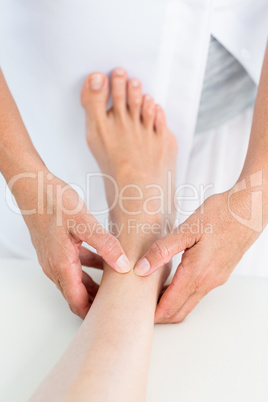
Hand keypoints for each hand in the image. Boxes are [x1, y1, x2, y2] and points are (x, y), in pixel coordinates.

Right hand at [10, 168, 129, 317]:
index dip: (93, 313)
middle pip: (76, 295)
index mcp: (61, 265)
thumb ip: (105, 244)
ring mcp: (53, 259)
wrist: (34, 188)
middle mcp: (54, 266)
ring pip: (75, 282)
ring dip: (93, 286)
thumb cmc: (55, 202)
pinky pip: (73, 268)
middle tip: (118, 304)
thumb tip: (123, 264)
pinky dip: (88, 270)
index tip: (111, 319)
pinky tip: (104, 261)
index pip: (77, 301)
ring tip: (116, 286)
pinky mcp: (55, 250)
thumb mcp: (84, 222)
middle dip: (95, 303)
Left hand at [134, 186, 262, 322]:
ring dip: (172, 305)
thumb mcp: (187, 229)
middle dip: (161, 315)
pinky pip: (198, 292)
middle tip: (142, 310)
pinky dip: (183, 295)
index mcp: (197, 273)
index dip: (153, 314)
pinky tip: (172, 282)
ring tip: (153, 295)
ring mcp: (216, 278)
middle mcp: (208, 281)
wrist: (249, 210)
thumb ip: (163, 250)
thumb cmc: (220, 215)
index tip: (139, 315)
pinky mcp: (220, 272)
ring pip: (190, 302)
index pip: (171, 306)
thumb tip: (142, 268)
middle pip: (181, 311)